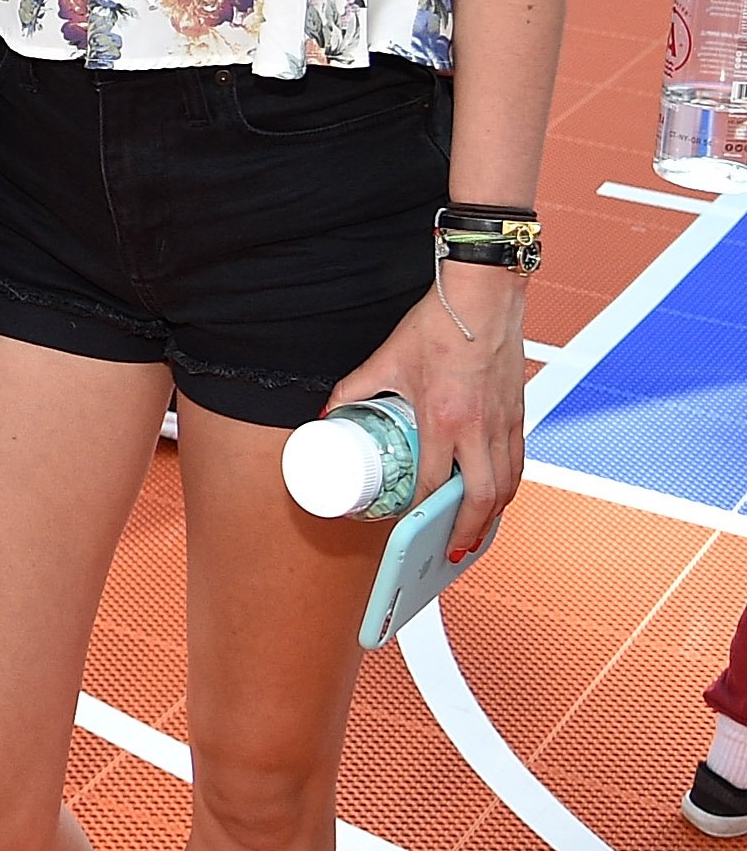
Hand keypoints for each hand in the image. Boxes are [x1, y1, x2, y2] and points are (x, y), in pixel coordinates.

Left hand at [327, 257, 524, 557]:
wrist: (483, 298)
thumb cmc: (438, 325)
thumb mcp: (386, 358)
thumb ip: (356, 388)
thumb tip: (331, 411)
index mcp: (444, 418)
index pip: (434, 481)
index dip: (421, 509)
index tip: (409, 524)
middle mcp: (480, 428)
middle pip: (480, 498)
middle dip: (466, 531)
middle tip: (453, 552)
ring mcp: (504, 424)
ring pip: (507, 485)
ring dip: (492, 516)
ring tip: (476, 535)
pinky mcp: (519, 415)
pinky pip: (518, 463)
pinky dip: (509, 487)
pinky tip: (498, 497)